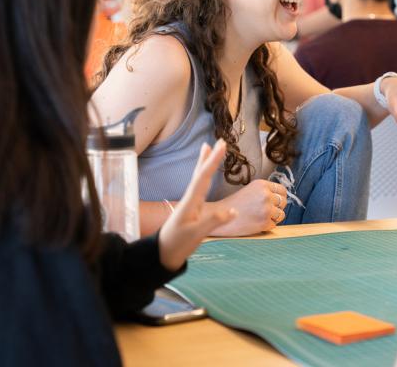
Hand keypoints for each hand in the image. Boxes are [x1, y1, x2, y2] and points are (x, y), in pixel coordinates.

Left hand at [157, 140, 236, 270]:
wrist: (163, 255)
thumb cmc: (177, 244)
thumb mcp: (196, 234)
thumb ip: (214, 221)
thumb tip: (234, 211)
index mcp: (191, 202)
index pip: (203, 177)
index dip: (213, 161)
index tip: (222, 146)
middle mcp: (191, 199)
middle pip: (200, 174)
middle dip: (210, 158)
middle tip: (220, 142)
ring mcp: (191, 204)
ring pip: (199, 179)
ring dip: (205, 164)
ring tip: (207, 149)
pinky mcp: (193, 211)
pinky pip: (201, 189)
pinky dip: (205, 179)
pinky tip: (207, 178)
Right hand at [208, 179, 287, 236]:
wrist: (219, 216)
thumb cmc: (234, 204)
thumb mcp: (250, 190)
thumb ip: (265, 191)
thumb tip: (282, 197)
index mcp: (262, 184)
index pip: (282, 190)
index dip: (279, 197)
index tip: (273, 202)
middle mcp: (265, 195)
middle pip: (284, 202)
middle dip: (277, 207)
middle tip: (264, 211)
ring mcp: (266, 209)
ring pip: (281, 214)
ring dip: (273, 218)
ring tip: (259, 217)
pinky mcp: (264, 222)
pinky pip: (274, 225)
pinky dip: (267, 226)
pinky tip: (255, 224)